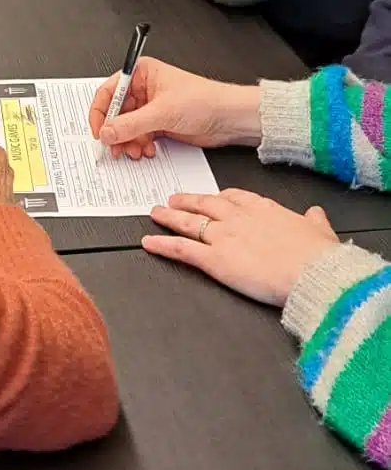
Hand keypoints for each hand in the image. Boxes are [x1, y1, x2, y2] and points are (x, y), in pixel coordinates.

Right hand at [89, 59, 262, 158]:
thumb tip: (106, 132)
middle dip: (115, 132)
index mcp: (142, 73)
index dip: (100, 112)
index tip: (99, 131)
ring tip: (134, 151)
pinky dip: (139, 145)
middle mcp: (144, 89)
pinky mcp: (159, 124)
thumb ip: (130, 124)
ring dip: (128, 142)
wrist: (229, 118)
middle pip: (116, 113)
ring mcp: (151, 108)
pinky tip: (147, 150)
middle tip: (115, 148)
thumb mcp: (162, 112)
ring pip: (126, 127)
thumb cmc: (205, 100)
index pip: (109, 91)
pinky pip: (139, 136)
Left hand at [143, 188, 337, 306]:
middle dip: (188, 201)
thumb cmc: (318, 256)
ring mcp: (224, 237)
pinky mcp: (214, 259)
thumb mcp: (321, 231)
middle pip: (206, 205)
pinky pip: (181, 249)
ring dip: (169, 217)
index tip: (212, 197)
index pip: (234, 197)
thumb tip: (315, 214)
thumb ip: (314, 221)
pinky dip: (162, 244)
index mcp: (264, 209)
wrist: (312, 272)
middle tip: (173, 199)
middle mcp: (239, 218)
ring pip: (189, 222)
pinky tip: (149, 242)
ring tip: (155, 213)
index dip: (219, 198)